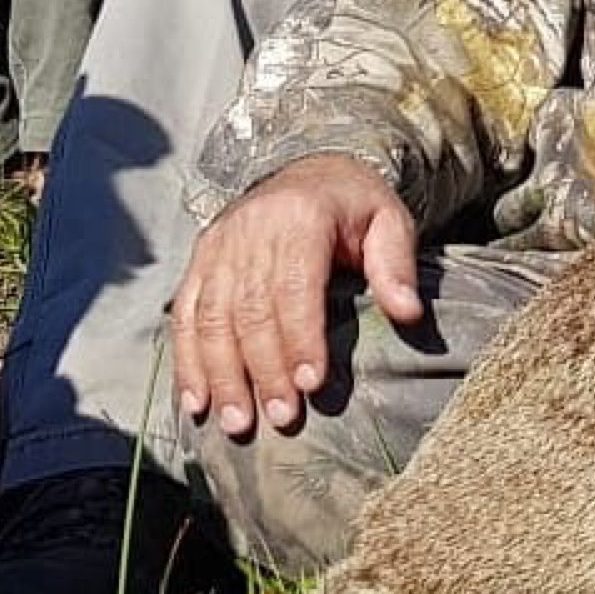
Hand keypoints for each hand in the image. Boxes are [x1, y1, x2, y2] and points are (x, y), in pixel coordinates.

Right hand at [170, 152, 422, 437]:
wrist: (310, 171)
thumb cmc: (354, 205)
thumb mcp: (389, 220)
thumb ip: (396, 265)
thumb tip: (408, 313)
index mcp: (300, 217)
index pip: (295, 287)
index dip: (301, 338)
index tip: (312, 384)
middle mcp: (250, 230)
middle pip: (250, 310)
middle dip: (264, 370)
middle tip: (282, 417)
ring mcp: (218, 245)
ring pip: (212, 318)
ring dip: (222, 376)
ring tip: (238, 422)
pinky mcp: (199, 260)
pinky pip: (186, 315)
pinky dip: (188, 362)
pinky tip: (197, 401)